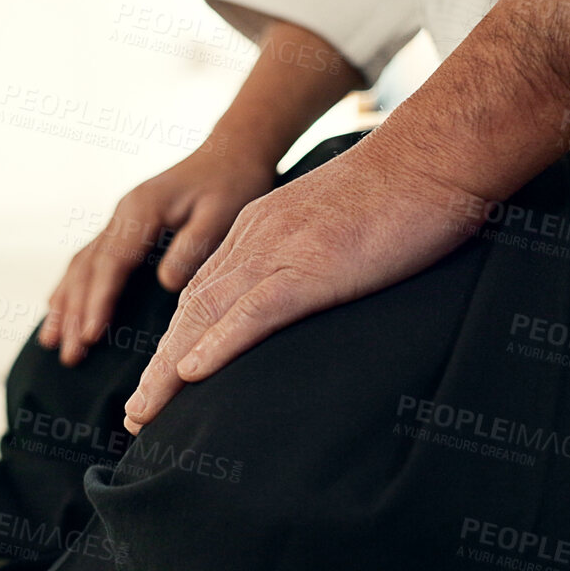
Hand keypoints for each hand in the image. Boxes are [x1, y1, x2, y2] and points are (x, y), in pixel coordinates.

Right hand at [38, 144, 275, 365]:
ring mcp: (119, 220)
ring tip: (51, 343)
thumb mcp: (222, 213)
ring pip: (80, 265)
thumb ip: (193, 247)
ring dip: (64, 305)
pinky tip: (59, 309)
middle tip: (69, 355)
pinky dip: (70, 287)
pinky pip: (88, 260)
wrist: (232, 152)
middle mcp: (122, 214)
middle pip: (87, 269)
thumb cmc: (232, 183)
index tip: (91, 335)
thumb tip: (165, 284)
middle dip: (74, 314)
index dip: (99, 301)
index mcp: (142, 210)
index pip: (112, 263)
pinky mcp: (124, 227)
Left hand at [122, 142, 484, 432]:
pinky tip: (192, 375)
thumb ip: (318, 254)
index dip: (177, 341)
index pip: (204, 292)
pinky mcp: (312, 267)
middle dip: (159, 366)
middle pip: (191, 310)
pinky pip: (253, 312)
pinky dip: (217, 345)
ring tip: (144, 413)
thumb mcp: (343, 224)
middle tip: (136, 415)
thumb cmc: (406, 191)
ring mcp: (280, 251)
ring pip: (206, 315)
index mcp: (261, 227)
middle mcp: (256, 239)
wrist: (434, 155)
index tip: (162, 381)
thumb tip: (319, 287)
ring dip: (169, 369)